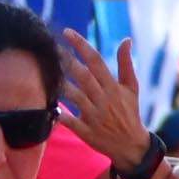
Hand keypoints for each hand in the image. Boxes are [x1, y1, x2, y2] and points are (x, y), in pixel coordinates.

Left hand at [55, 31, 149, 169]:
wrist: (132, 146)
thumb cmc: (130, 113)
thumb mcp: (132, 88)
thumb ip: (126, 63)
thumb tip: (126, 39)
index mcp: (113, 87)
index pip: (96, 61)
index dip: (81, 45)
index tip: (67, 32)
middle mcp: (104, 99)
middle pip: (82, 75)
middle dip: (66, 60)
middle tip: (51, 47)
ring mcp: (94, 116)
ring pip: (74, 96)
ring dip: (60, 84)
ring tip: (46, 71)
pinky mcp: (87, 132)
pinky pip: (70, 122)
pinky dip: (60, 114)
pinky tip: (49, 105)